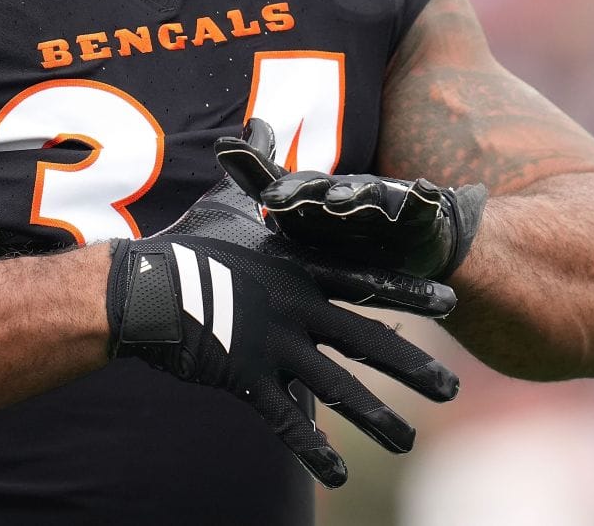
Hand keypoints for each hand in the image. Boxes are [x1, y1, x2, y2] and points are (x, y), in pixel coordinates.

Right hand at [106, 119, 460, 487]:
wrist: (140, 287)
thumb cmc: (188, 242)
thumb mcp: (227, 199)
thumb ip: (258, 167)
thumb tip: (263, 120)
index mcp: (299, 266)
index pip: (366, 279)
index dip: (410, 290)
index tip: (451, 301)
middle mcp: (296, 305)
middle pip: (367, 338)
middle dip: (413, 366)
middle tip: (453, 388)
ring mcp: (274, 343)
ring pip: (338, 387)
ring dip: (376, 417)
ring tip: (409, 441)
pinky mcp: (246, 376)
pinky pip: (287, 419)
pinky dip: (313, 448)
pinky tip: (337, 475)